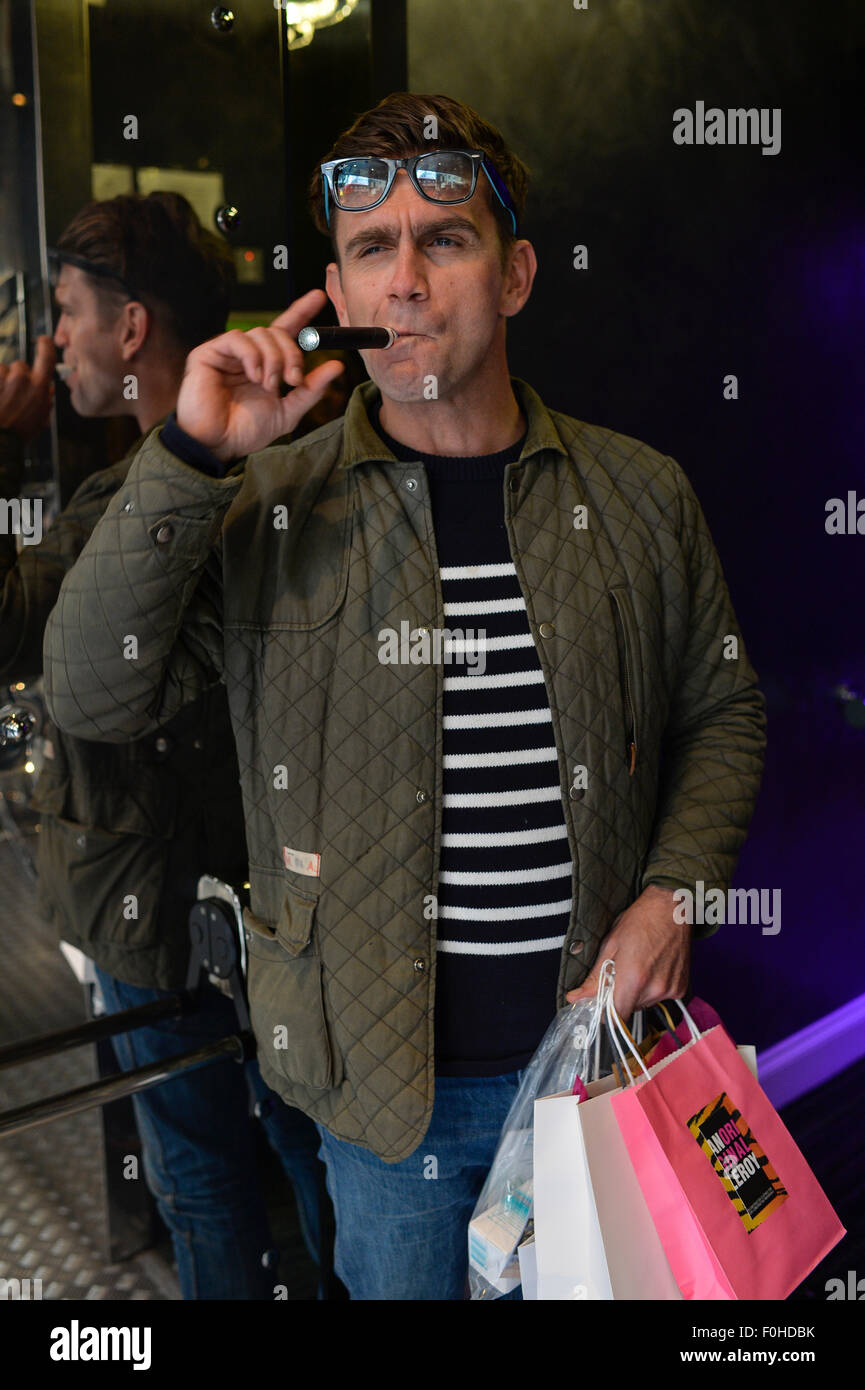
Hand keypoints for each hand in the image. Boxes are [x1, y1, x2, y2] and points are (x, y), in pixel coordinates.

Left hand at [0, 336, 55, 439]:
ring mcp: (2, 377)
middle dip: (17, 376)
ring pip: (3, 370)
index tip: (44, 341)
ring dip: (2, 381)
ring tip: (1, 399)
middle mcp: (20, 378)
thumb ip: (45, 403)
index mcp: (38, 387)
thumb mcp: (39, 421)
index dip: (45, 346)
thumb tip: (47, 390)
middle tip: (12, 395)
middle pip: (20, 366)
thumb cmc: (17, 433)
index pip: (46, 357)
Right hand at [175, 289, 345, 461]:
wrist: (218, 444)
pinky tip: (253, 376)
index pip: (285, 330)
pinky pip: (237, 338)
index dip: (301, 311)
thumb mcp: (288, 411)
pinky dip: (252, 356)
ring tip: (268, 385)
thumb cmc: (247, 431)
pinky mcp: (208, 353)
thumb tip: (337, 365)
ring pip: (260, 333)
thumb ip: (311, 389)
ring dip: (273, 359)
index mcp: (266, 364)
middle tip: (292, 380)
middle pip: (277, 332)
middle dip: (292, 354)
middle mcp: (248, 354)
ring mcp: (228, 352)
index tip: (318, 296)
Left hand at [565, 885, 690, 1018]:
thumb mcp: (610, 945)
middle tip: (619, 974)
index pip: (615, 1016)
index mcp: (633, 978)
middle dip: (620, 997)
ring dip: (636, 992)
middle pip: (630, 1010)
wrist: (673, 908)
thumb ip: (593, 977)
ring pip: (644, 1004)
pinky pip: (660, 997)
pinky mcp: (681, 988)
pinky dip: (653, 988)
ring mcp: (671, 990)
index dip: (604, 1013)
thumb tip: (575, 997)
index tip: (599, 1003)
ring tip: (638, 965)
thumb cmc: (639, 921)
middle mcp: (655, 988)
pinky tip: (653, 966)